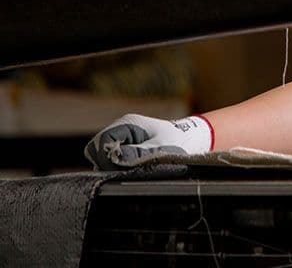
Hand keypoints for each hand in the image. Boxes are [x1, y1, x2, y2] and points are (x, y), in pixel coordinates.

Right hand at [84, 113, 212, 169]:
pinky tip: (134, 168)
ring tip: (135, 168)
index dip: (106, 158)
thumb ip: (137, 154)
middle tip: (128, 170)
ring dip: (113, 165)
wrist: (193, 139)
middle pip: (97, 149)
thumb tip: (114, 158)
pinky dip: (118, 166)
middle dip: (107, 163)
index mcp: (128, 123)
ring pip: (102, 155)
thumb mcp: (160, 150)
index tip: (121, 168)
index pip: (99, 143)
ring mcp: (123, 136)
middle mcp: (122, 127)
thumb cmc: (179, 143)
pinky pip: (111, 158)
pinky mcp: (126, 145)